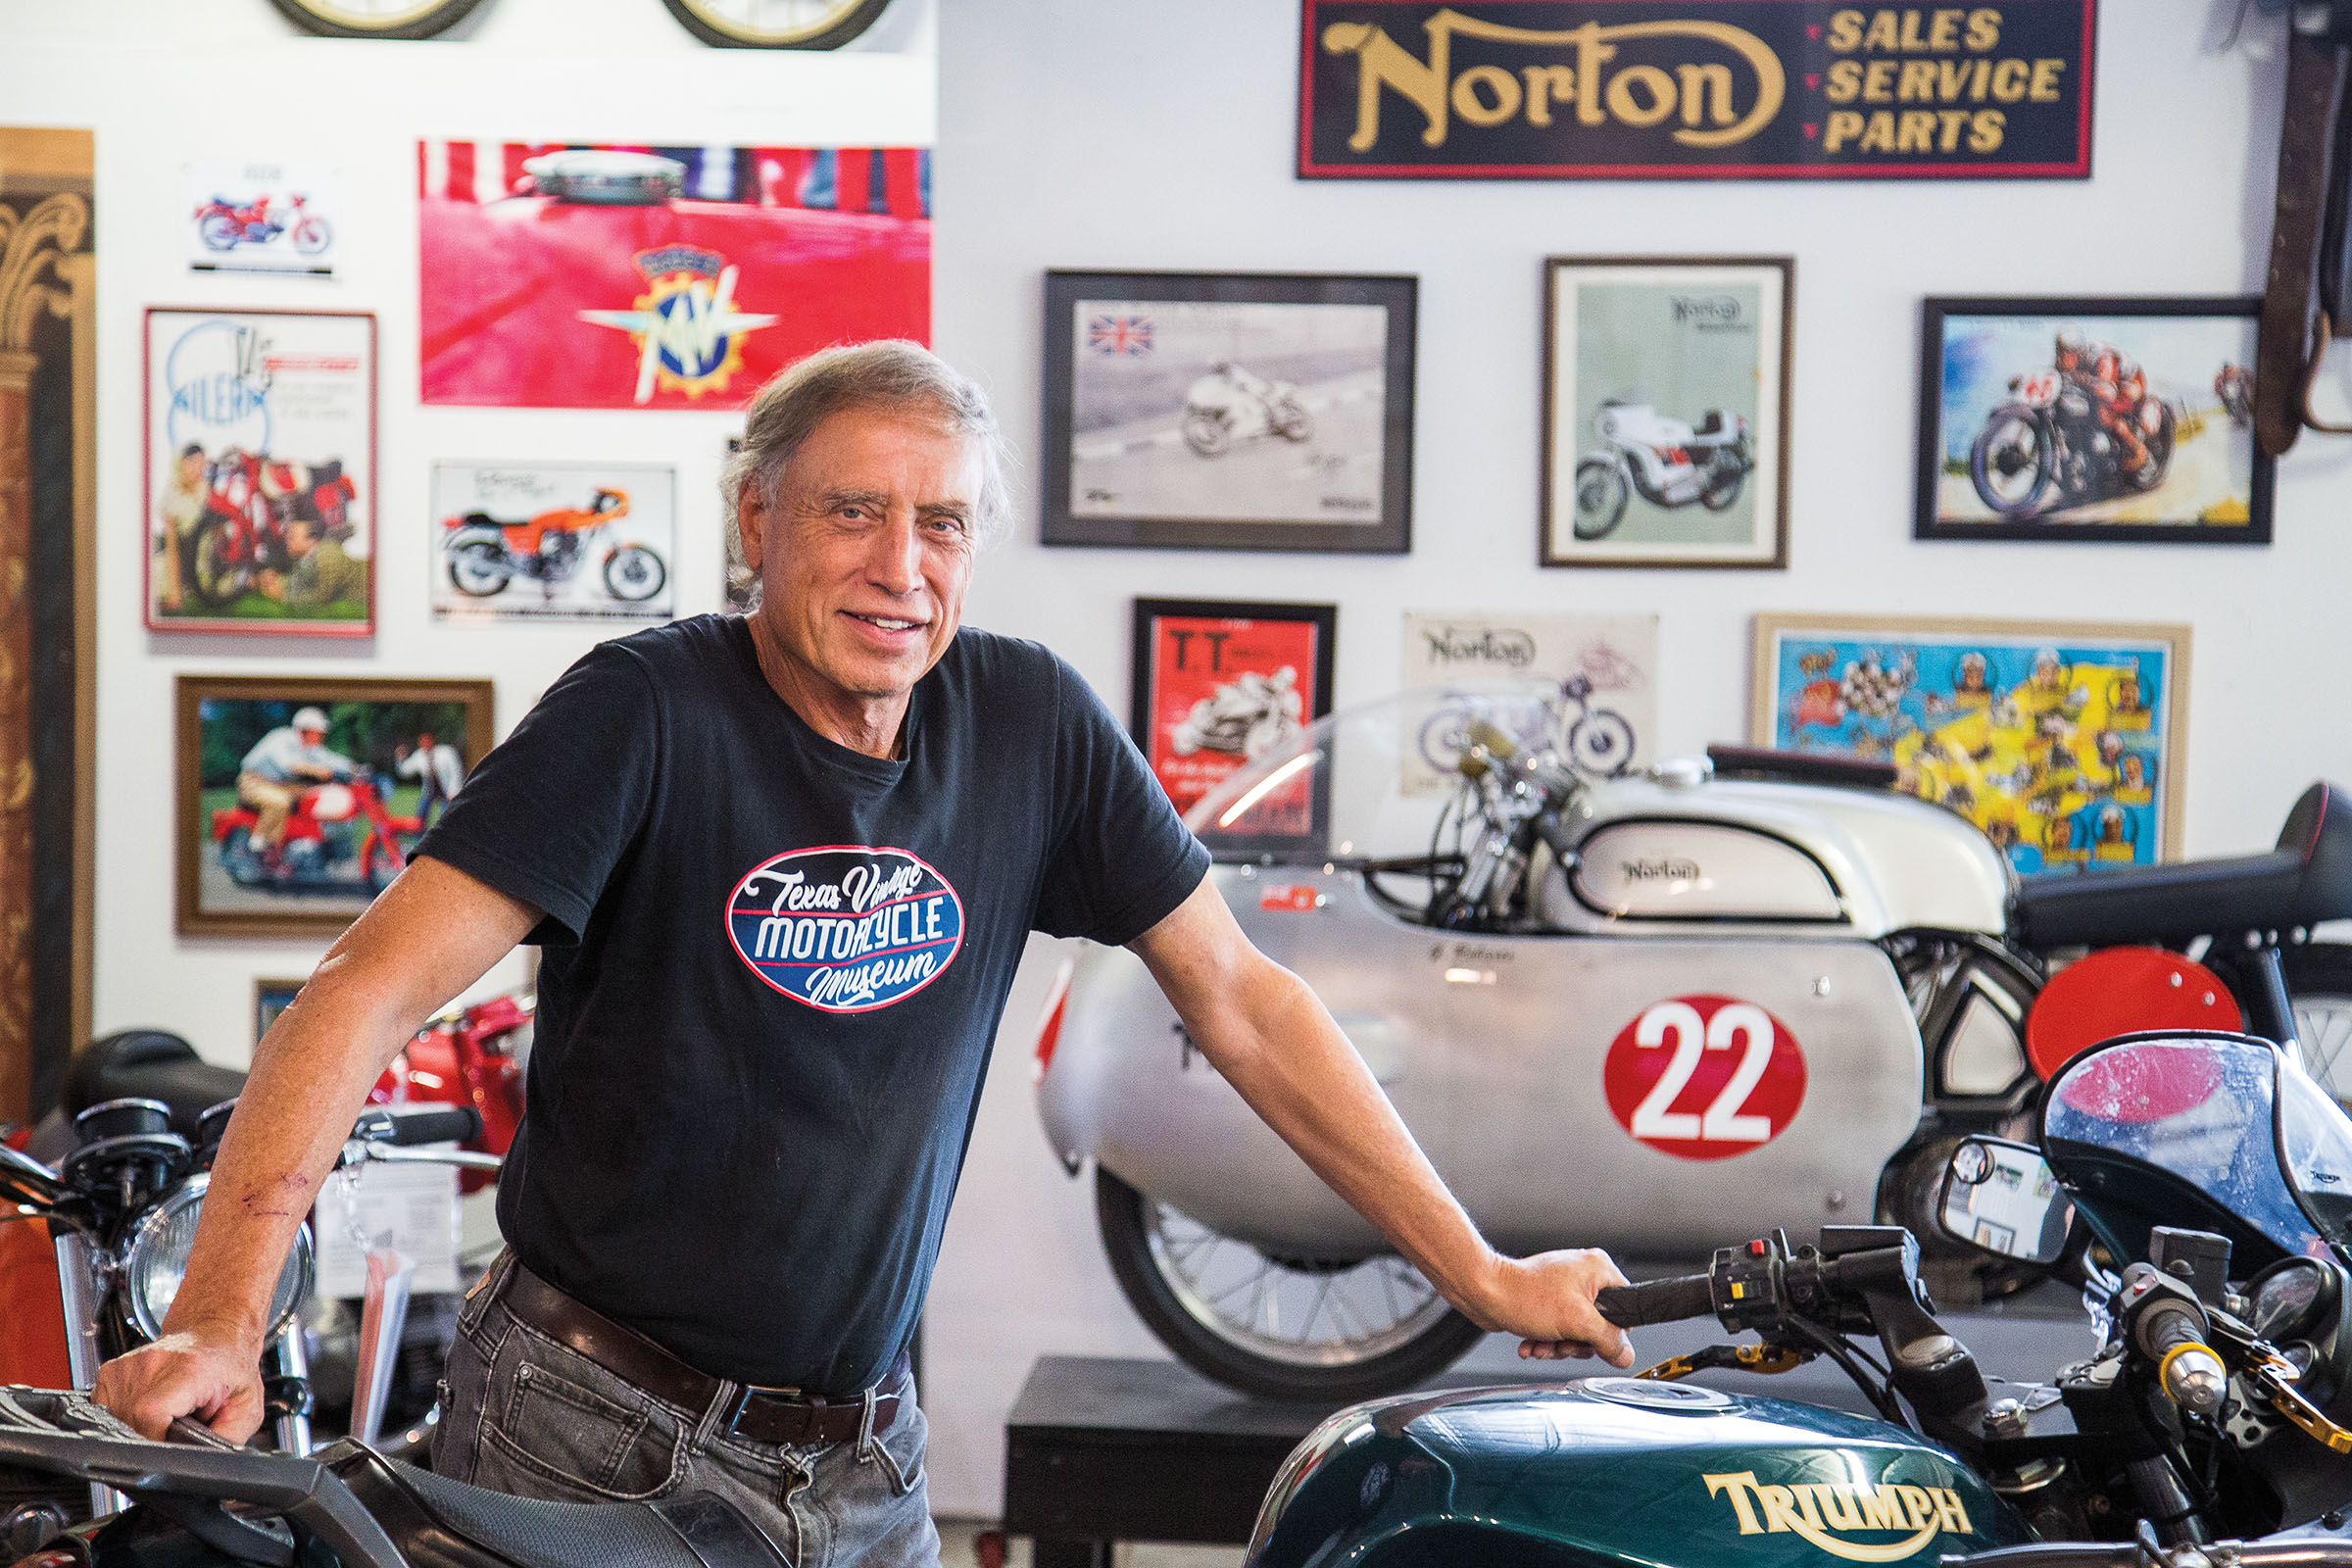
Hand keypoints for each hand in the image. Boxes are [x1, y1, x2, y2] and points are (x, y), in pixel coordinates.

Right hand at [92, 1331, 264, 1442]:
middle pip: (131, 1425)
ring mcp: (129, 1366)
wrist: (214, 1335)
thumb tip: (203, 1466)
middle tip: (175, 1430)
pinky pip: (104, 1410)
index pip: (151, 1414)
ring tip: (164, 1417)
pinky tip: (147, 1410)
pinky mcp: (111, 1371)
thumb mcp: (246, 1409)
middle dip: (152, 1439)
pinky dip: (123, 1418)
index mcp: (190, 1371)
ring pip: (115, 1421)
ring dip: (137, 1429)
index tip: (169, 1448)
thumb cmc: (230, 1369)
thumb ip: (225, 1440)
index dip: (156, 1442)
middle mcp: (154, 1364)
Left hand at [1473, 1248, 1634, 1368]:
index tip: (1593, 1341)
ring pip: (1576, 1331)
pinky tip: (1532, 1344)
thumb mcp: (1577, 1322)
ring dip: (1559, 1345)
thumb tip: (1626, 1354)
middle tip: (1562, 1342)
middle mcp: (1583, 1274)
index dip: (1611, 1332)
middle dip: (1577, 1343)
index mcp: (1598, 1269)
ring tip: (1542, 1344)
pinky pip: (1558, 1328)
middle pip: (1599, 1325)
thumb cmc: (1524, 1296)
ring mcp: (1564, 1287)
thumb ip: (1608, 1340)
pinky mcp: (1547, 1300)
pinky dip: (1546, 1340)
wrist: (1484, 1294)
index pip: (1624, 1309)